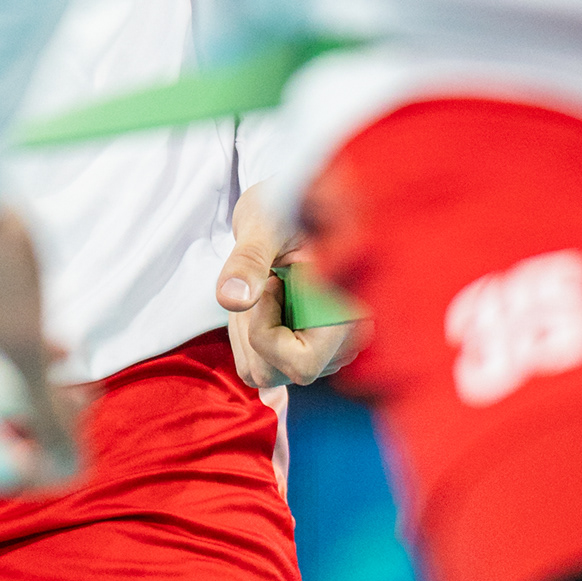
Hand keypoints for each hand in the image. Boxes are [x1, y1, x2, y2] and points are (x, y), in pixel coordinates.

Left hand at [216, 179, 364, 388]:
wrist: (291, 207)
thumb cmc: (285, 207)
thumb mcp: (264, 224)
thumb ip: (248, 260)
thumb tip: (232, 299)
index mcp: (349, 310)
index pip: (303, 363)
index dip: (269, 332)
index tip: (270, 283)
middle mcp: (346, 341)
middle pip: (279, 374)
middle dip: (252, 329)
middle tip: (262, 280)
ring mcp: (329, 351)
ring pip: (265, 372)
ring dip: (247, 330)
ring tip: (263, 284)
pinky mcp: (310, 350)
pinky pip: (262, 364)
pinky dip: (250, 334)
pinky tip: (265, 298)